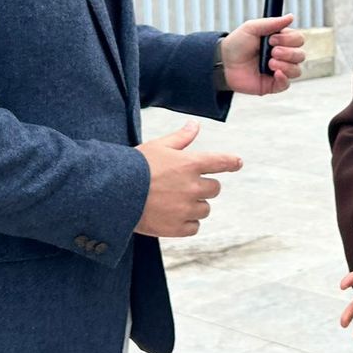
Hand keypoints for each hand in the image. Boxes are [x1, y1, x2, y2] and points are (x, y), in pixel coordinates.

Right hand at [134, 122, 241, 238]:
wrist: (115, 194)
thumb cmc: (135, 167)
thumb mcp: (158, 146)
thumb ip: (181, 138)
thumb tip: (195, 124)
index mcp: (190, 164)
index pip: (221, 162)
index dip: (231, 162)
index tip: (237, 163)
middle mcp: (193, 186)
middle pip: (214, 189)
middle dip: (203, 187)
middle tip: (183, 186)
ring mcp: (186, 208)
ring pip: (205, 209)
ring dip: (195, 206)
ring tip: (173, 201)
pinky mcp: (177, 228)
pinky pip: (194, 227)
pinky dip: (187, 223)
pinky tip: (172, 216)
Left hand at [219, 14, 306, 95]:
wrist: (223, 62)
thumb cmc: (237, 44)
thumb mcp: (252, 28)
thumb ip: (272, 23)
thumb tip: (291, 16)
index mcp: (280, 41)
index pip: (298, 40)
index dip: (289, 39)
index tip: (271, 39)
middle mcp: (283, 56)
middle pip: (300, 55)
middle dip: (288, 53)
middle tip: (272, 51)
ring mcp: (279, 71)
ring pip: (296, 70)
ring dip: (285, 65)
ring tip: (269, 63)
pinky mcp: (273, 85)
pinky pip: (287, 84)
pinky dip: (284, 78)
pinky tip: (275, 73)